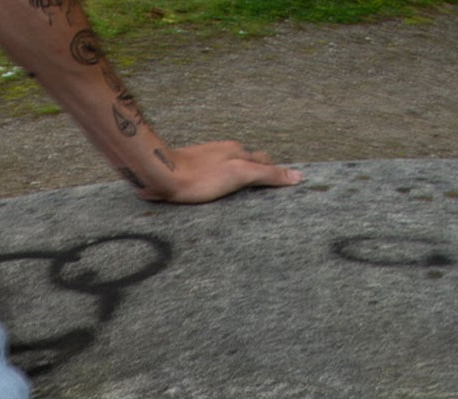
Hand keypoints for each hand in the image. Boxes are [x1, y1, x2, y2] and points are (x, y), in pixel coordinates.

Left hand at [134, 141, 302, 203]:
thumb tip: (297, 176)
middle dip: (258, 171)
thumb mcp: (239, 175)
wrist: (160, 174)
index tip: (283, 182)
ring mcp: (206, 158)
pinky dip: (219, 180)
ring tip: (243, 189)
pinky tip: (213, 189)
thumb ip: (267, 175)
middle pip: (247, 161)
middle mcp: (224, 151)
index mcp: (238, 151)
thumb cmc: (199, 178)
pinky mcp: (189, 169)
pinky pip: (210, 174)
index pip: (264, 162)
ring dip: (238, 174)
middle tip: (267, 185)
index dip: (274, 172)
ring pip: (228, 166)